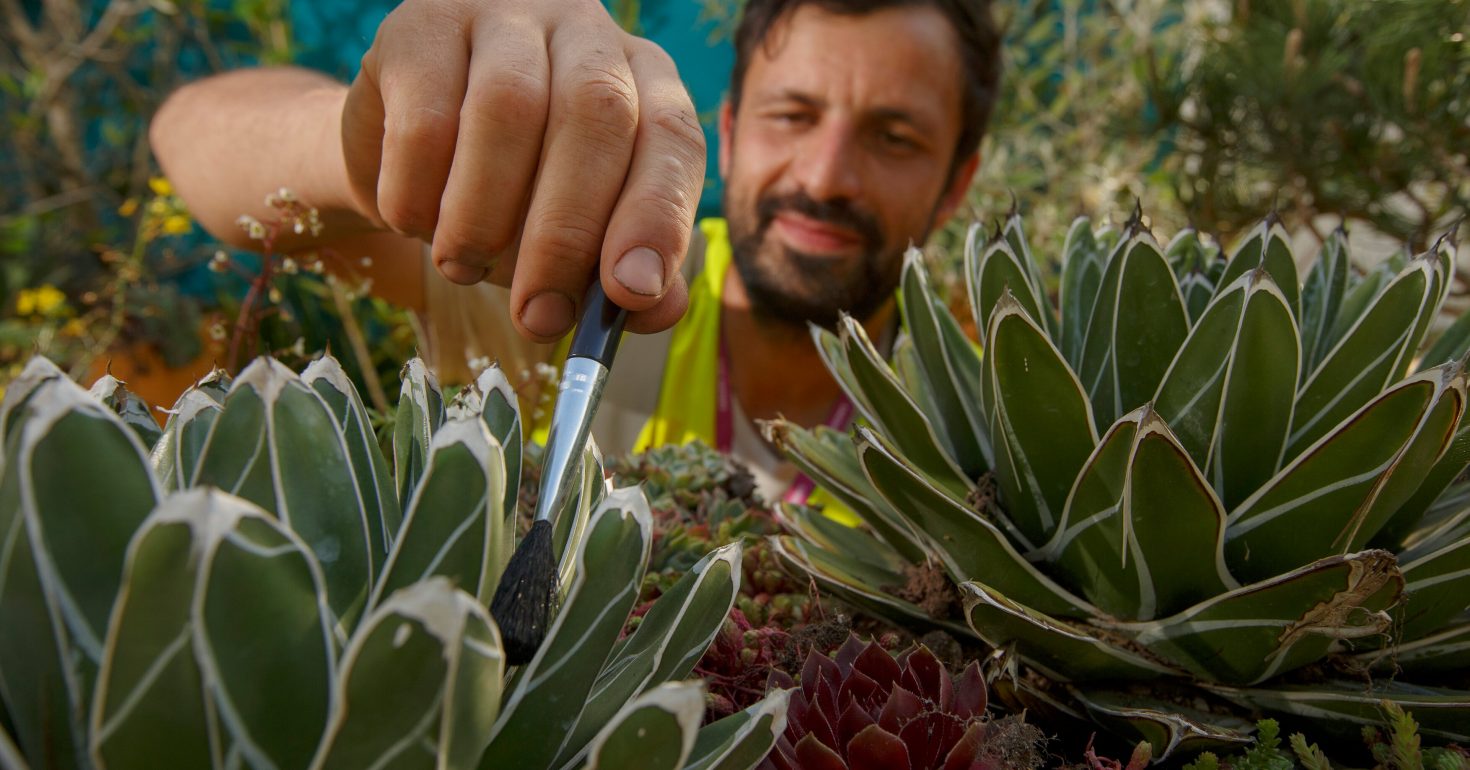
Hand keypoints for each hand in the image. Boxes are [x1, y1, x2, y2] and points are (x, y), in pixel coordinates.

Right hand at [341, 0, 703, 340]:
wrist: (401, 153)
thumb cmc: (511, 198)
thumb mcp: (575, 240)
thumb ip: (621, 274)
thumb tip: (655, 308)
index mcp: (643, 82)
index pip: (672, 136)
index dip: (657, 215)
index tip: (630, 291)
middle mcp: (584, 33)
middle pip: (596, 114)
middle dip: (566, 233)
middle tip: (539, 315)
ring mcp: (501, 18)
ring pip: (509, 107)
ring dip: (484, 215)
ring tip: (461, 266)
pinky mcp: (418, 28)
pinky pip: (425, 118)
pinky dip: (420, 193)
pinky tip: (415, 221)